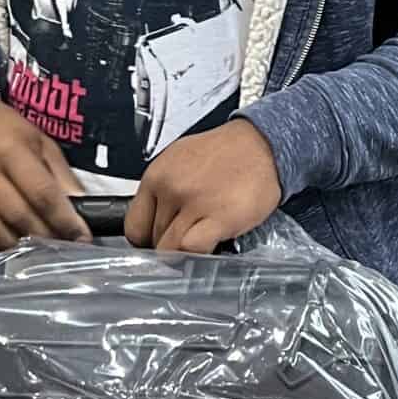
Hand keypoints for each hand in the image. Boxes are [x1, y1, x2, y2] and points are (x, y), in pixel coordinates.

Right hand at [0, 80, 88, 251]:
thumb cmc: (1, 128)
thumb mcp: (37, 139)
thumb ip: (59, 173)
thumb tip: (81, 208)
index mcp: (10, 148)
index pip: (41, 193)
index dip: (64, 220)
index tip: (81, 237)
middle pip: (17, 215)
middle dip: (44, 236)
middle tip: (59, 245)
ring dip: (16, 246)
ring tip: (32, 246)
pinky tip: (2, 243)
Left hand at [126, 122, 282, 254]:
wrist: (263, 144)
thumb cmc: (226, 154)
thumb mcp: (180, 162)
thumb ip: (162, 192)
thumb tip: (151, 222)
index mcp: (157, 175)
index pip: (133, 226)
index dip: (146, 240)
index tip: (157, 242)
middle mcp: (171, 188)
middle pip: (153, 240)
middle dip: (169, 244)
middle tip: (188, 236)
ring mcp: (194, 203)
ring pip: (170, 249)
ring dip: (185, 252)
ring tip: (201, 239)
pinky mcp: (219, 217)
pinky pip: (193, 250)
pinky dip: (200, 254)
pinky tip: (211, 243)